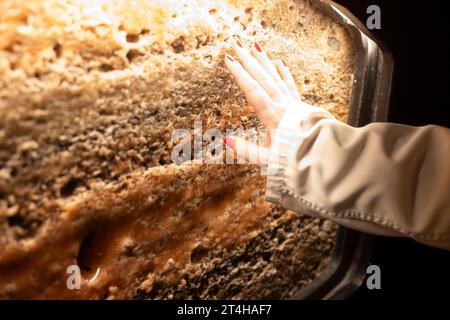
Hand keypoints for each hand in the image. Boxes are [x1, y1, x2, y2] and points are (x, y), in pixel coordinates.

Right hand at [224, 39, 304, 164]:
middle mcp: (282, 105)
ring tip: (255, 47)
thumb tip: (227, 140)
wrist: (321, 155)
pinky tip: (280, 63)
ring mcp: (292, 103)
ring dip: (264, 62)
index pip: (252, 90)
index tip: (229, 59)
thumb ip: (247, 150)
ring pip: (276, 77)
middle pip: (262, 78)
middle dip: (248, 60)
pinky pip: (290, 85)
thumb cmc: (294, 158)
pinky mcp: (300, 106)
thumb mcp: (267, 159)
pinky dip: (285, 73)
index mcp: (272, 116)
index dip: (239, 74)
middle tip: (237, 44)